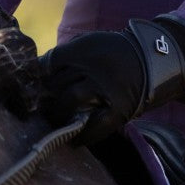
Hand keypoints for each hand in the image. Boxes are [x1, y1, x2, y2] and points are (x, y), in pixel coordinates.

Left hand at [39, 15, 184, 145]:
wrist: (153, 58)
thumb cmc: (115, 53)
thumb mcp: (91, 44)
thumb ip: (67, 54)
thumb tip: (37, 72)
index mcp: (84, 49)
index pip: (49, 63)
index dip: (37, 77)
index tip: (31, 88)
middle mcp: (92, 67)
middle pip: (57, 84)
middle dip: (46, 97)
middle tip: (39, 108)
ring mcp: (105, 88)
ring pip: (70, 100)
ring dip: (58, 113)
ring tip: (55, 121)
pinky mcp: (118, 108)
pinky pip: (95, 126)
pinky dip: (82, 136)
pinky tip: (73, 141)